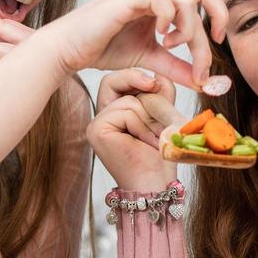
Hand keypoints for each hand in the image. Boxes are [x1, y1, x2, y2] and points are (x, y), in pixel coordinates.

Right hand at [0, 0, 224, 90]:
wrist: (70, 49)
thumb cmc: (103, 48)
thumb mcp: (150, 59)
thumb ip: (177, 66)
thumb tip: (205, 82)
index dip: (218, 18)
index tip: (216, 46)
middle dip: (218, 18)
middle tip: (212, 45)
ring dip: (190, 29)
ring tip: (171, 47)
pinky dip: (170, 21)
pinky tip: (161, 38)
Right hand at [87, 69, 178, 191]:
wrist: (155, 182)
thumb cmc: (160, 155)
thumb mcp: (162, 113)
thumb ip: (159, 91)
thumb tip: (155, 74)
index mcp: (112, 112)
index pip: (117, 80)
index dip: (136, 77)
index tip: (155, 84)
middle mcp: (100, 117)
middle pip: (116, 82)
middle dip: (145, 97)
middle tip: (159, 119)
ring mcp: (95, 124)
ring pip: (127, 101)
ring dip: (148, 119)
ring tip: (153, 139)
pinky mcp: (96, 131)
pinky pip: (124, 111)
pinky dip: (141, 126)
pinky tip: (144, 143)